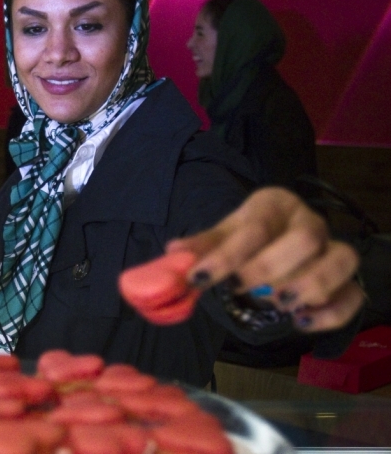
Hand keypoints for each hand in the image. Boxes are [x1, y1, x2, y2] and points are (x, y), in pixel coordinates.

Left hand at [165, 187, 364, 331]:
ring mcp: (332, 251)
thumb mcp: (223, 237)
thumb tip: (174, 253)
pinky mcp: (347, 281)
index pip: (254, 227)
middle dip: (269, 267)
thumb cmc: (248, 239)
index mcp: (274, 205)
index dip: (226, 255)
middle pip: (304, 239)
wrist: (278, 242)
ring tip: (278, 303)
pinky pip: (354, 296)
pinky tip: (300, 322)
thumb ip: (201, 247)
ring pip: (341, 260)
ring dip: (308, 286)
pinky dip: (331, 314)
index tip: (199, 277)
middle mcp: (309, 223)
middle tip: (240, 288)